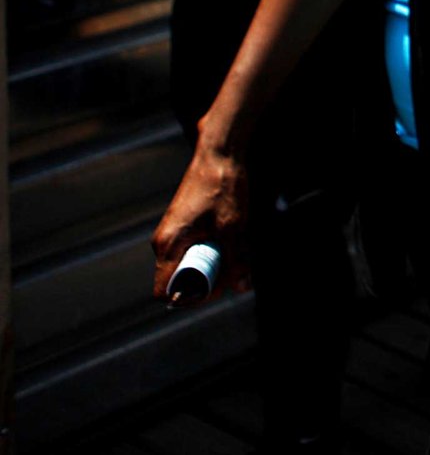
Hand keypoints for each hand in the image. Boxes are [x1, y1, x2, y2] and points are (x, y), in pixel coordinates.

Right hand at [153, 139, 252, 302]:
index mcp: (167, 246)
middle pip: (178, 280)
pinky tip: (229, 238)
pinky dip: (211, 250)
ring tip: (233, 250)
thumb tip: (242, 288)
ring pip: (188, 263)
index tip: (217, 290)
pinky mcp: (182, 225)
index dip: (189, 300)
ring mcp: (171, 233)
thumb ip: (237, 259)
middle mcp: (163, 242)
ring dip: (211, 264)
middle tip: (232, 270)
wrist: (219, 154)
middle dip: (205, 281)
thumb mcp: (234, 227)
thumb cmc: (222, 188)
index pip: (164, 292)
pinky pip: (192, 249)